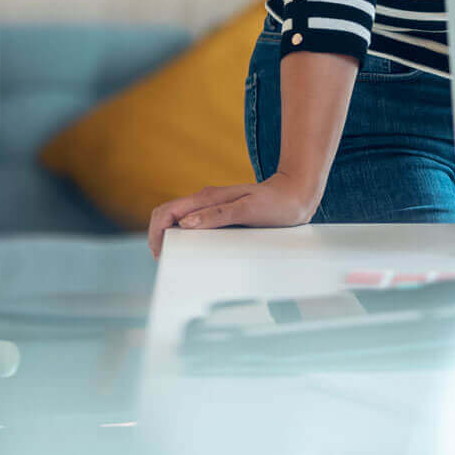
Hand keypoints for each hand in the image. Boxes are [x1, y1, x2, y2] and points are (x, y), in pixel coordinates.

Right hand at [147, 170, 322, 257]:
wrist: (298, 193)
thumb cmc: (277, 202)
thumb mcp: (249, 209)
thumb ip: (219, 214)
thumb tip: (186, 223)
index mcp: (207, 197)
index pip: (166, 212)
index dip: (156, 233)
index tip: (160, 254)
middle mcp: (206, 201)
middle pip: (168, 217)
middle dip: (159, 238)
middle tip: (166, 261)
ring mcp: (213, 207)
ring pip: (180, 222)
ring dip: (172, 239)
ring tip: (178, 260)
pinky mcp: (222, 214)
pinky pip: (197, 226)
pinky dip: (188, 238)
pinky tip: (196, 252)